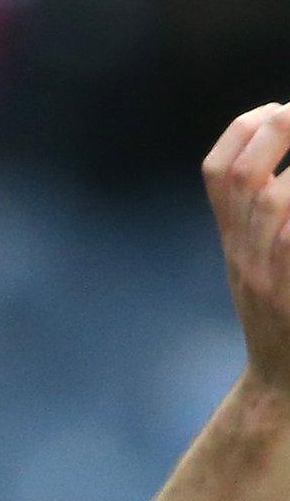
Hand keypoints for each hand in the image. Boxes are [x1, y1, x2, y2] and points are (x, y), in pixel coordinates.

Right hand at [203, 103, 289, 397]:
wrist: (285, 391)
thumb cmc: (287, 330)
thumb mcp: (259, 271)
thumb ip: (262, 227)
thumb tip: (281, 168)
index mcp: (233, 245)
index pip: (217, 175)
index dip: (243, 132)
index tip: (274, 109)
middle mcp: (244, 256)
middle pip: (246, 180)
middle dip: (277, 134)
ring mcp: (268, 275)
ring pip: (275, 204)